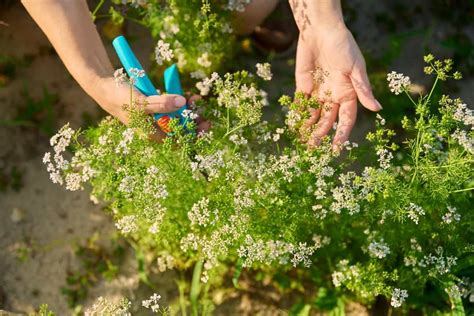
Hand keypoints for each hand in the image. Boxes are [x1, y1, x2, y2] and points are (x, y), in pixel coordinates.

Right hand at [91, 77, 209, 138]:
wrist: (103, 84)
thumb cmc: (119, 97)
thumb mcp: (140, 102)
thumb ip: (161, 103)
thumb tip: (182, 103)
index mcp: (151, 133)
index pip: (177, 141)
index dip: (193, 136)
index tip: (204, 126)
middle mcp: (155, 127)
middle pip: (180, 129)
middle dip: (193, 120)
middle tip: (202, 111)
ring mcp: (156, 117)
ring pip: (178, 117)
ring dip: (189, 109)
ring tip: (196, 99)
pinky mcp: (155, 106)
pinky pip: (172, 106)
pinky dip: (180, 101)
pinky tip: (188, 95)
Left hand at [295, 24, 381, 149]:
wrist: (320, 30)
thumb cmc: (343, 46)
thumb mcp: (355, 68)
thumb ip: (362, 89)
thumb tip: (377, 109)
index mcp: (348, 94)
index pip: (345, 120)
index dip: (341, 134)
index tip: (336, 148)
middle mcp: (333, 96)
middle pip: (327, 121)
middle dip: (320, 135)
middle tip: (313, 148)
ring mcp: (317, 92)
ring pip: (313, 115)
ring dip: (308, 128)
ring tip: (302, 142)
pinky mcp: (303, 86)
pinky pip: (300, 104)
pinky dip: (297, 114)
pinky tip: (293, 126)